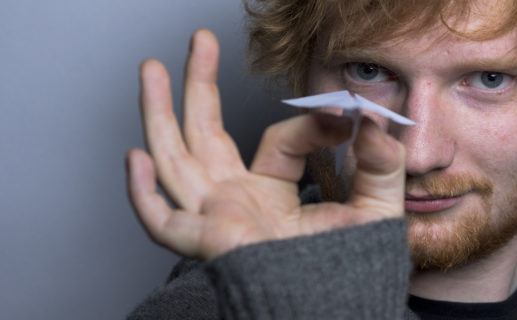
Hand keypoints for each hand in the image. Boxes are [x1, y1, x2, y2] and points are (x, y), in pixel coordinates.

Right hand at [125, 29, 405, 260]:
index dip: (313, 125)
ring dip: (158, 112)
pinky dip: (143, 194)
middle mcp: (235, 199)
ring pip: (174, 158)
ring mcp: (215, 217)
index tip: (347, 116)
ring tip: (151, 69)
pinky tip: (136, 156)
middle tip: (198, 41)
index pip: (280, 140)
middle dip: (197, 84)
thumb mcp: (376, 206)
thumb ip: (380, 162)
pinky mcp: (206, 242)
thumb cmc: (353, 269)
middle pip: (203, 133)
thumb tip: (370, 118)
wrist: (338, 306)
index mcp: (270, 190)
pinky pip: (162, 222)